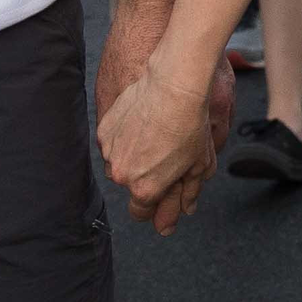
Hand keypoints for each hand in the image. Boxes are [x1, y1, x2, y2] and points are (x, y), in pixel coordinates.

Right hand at [99, 40, 230, 232]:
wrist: (173, 88)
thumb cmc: (190, 126)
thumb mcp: (198, 165)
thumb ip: (189, 193)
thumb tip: (187, 209)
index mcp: (145, 189)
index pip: (140, 212)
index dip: (152, 205)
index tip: (160, 192)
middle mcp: (123, 175)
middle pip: (130, 185)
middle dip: (144, 177)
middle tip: (162, 155)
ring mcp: (110, 152)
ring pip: (119, 163)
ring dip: (132, 156)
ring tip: (153, 136)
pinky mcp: (103, 130)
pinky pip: (112, 142)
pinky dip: (124, 137)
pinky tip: (142, 123)